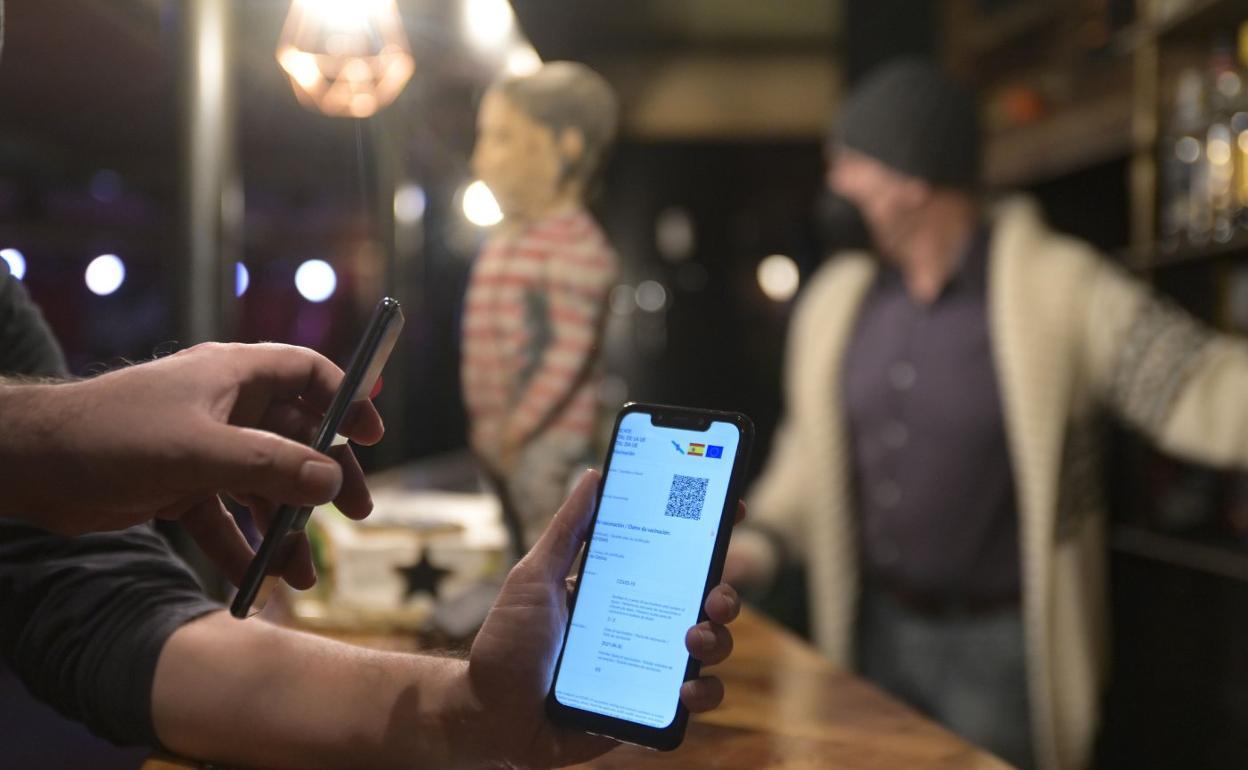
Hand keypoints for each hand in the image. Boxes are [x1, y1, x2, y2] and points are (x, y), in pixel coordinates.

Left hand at [1, 342, 383, 586]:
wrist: (33, 466)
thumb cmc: (114, 436)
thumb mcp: (201, 451)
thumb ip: (270, 465)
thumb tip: (330, 481)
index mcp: (234, 375)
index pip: (308, 373)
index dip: (346, 399)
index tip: (372, 437)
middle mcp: (227, 407)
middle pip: (297, 437)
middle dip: (325, 478)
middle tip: (354, 514)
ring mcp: (205, 446)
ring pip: (263, 484)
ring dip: (284, 526)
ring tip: (303, 573)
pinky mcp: (181, 484)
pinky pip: (225, 516)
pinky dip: (241, 546)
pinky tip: (256, 582)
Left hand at [461, 469, 743, 767]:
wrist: (490, 717)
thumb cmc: (508, 645)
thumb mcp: (533, 579)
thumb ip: (566, 531)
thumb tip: (594, 476)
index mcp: (621, 587)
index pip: (674, 556)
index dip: (707, 533)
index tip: (730, 508)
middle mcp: (643, 623)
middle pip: (704, 601)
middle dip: (724, 593)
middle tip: (714, 595)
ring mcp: (650, 666)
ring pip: (711, 647)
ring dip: (717, 640)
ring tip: (694, 640)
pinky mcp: (649, 707)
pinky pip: (695, 699)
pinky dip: (703, 693)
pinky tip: (685, 690)